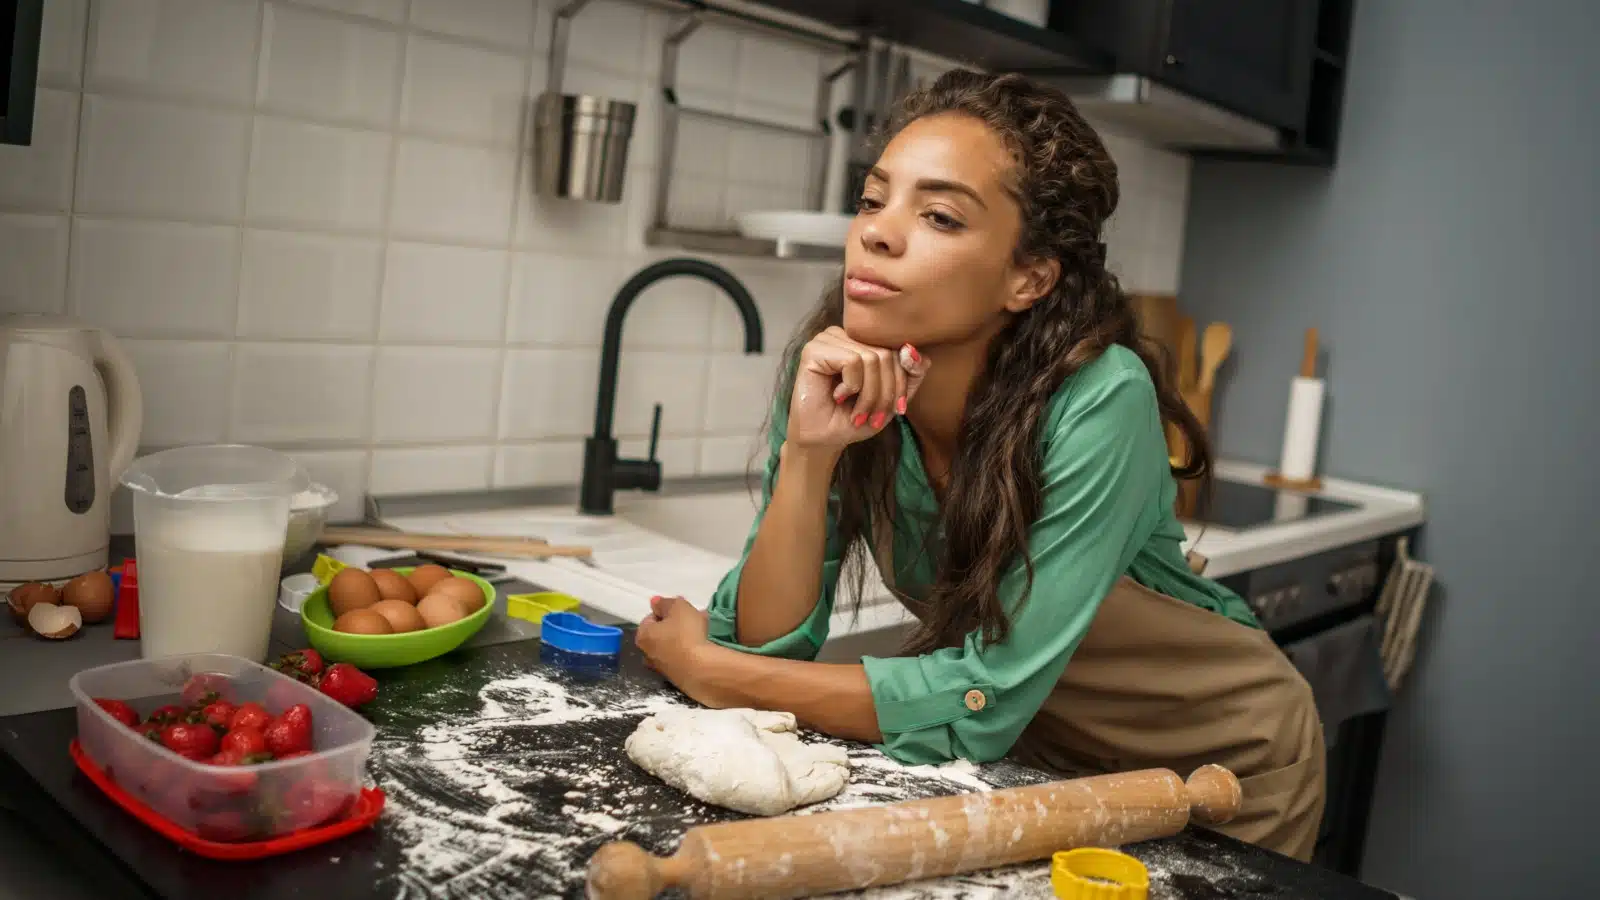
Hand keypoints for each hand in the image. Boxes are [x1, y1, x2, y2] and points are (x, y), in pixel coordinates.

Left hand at [635, 596, 716, 699]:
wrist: (702, 670)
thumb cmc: (686, 634)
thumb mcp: (678, 608)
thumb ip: (665, 603)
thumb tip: (654, 602)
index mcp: (643, 636)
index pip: (650, 619)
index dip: (666, 612)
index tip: (681, 611)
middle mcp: (648, 655)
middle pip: (661, 634)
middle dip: (676, 626)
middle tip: (692, 620)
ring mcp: (663, 670)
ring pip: (673, 647)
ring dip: (684, 639)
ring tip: (703, 632)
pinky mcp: (678, 680)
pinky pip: (683, 660)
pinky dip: (690, 653)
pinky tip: (704, 647)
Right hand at [787, 327, 929, 450]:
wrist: (822, 440)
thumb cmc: (854, 418)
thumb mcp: (893, 397)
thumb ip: (911, 373)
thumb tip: (912, 350)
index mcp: (863, 341)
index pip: (898, 350)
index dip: (903, 382)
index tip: (898, 409)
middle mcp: (846, 335)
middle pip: (886, 354)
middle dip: (886, 393)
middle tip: (875, 417)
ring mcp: (828, 339)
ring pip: (871, 358)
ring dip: (869, 394)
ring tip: (858, 412)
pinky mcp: (814, 350)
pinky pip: (852, 361)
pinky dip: (852, 386)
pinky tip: (838, 396)